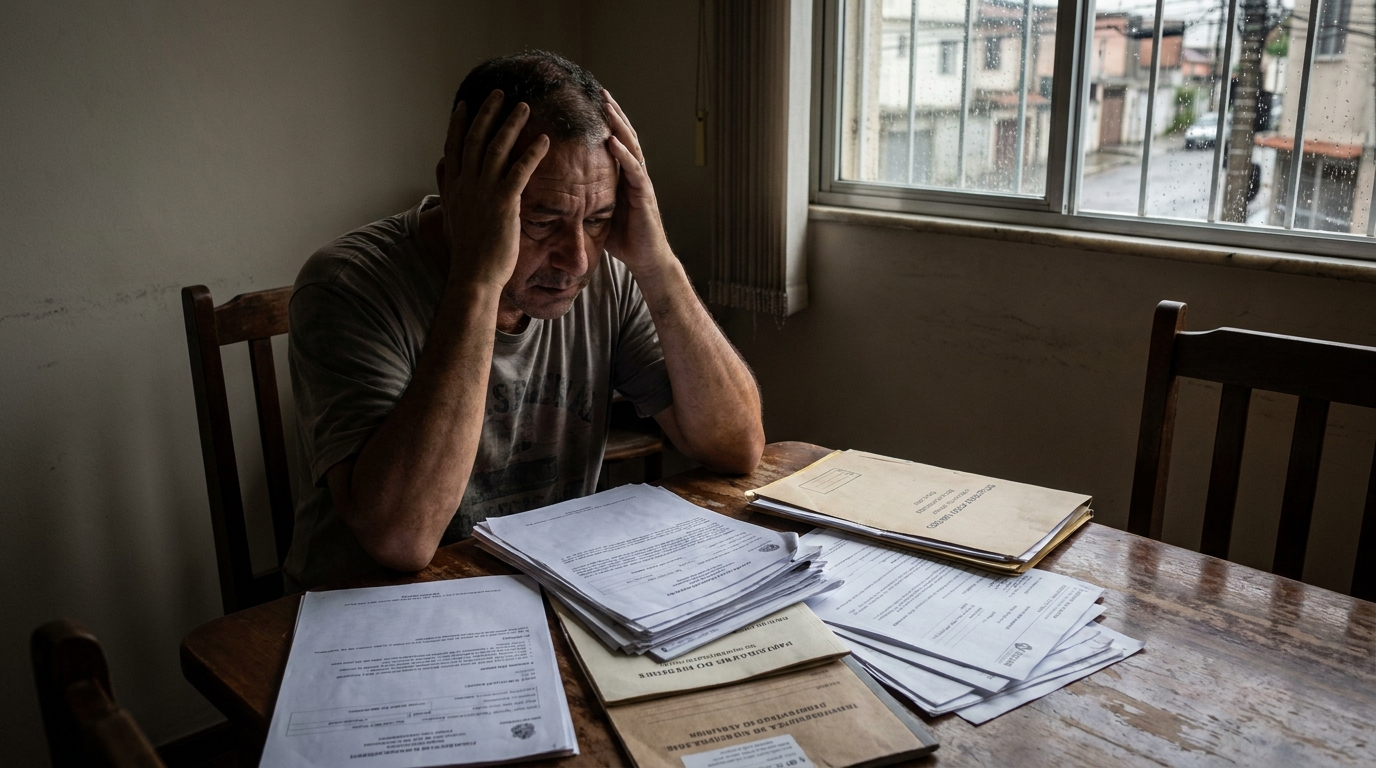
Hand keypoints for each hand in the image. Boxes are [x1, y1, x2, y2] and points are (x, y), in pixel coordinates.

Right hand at [439, 90, 549, 289]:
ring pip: (497, 148)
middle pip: (475, 138)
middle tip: (499, 93)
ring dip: (511, 124)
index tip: (466, 103)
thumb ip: (446, 188)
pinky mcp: (504, 203)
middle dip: (487, 113)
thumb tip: (440, 167)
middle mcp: (466, 184)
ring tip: (524, 107)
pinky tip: (545, 140)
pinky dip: (533, 152)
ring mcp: (484, 192)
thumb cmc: (466, 251)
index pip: (454, 146)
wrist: (473, 275)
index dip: (460, 122)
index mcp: (453, 187)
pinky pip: (520, 170)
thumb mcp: (450, 215)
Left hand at [603, 90, 674, 273]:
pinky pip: (634, 170)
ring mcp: (641, 183)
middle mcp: (635, 174)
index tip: (592, 103)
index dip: (605, 122)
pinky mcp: (644, 195)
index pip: (615, 142)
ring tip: (608, 106)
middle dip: (614, 114)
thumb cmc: (624, 239)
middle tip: (601, 92)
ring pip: (631, 147)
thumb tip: (558, 190)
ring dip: (619, 125)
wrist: (647, 260)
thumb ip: (587, 197)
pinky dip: (623, 154)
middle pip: (625, 136)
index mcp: (623, 176)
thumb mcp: (599, 213)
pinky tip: (613, 140)